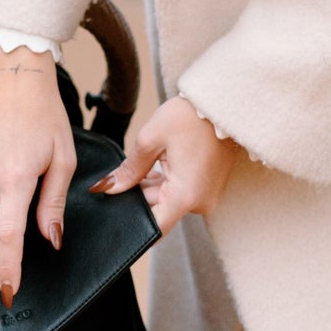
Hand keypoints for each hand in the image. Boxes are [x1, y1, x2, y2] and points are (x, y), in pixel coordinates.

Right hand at [0, 41, 76, 306]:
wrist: (15, 76)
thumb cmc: (45, 116)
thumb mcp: (63, 160)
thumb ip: (54, 204)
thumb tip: (50, 240)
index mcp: (16, 177)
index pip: (9, 237)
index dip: (8, 269)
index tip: (7, 291)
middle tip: (6, 244)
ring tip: (0, 211)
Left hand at [91, 96, 238, 235]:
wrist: (223, 102)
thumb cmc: (191, 116)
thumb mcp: (151, 139)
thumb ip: (128, 169)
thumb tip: (108, 188)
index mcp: (184, 197)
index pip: (153, 228)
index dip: (131, 220)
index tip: (117, 207)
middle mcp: (199, 203)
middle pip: (159, 211)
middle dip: (140, 194)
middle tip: (129, 171)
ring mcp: (205, 196)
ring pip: (168, 200)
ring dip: (153, 185)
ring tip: (151, 157)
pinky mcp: (208, 187)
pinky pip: (180, 191)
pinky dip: (166, 181)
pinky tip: (160, 161)